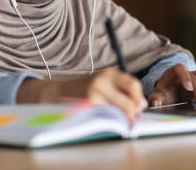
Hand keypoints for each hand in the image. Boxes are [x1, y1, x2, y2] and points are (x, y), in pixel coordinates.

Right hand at [16, 68, 146, 119]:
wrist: (56, 93)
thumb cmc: (82, 89)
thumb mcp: (101, 82)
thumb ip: (119, 89)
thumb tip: (140, 104)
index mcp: (108, 73)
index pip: (133, 85)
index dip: (139, 98)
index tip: (140, 107)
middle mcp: (102, 81)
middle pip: (128, 100)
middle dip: (133, 112)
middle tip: (132, 118)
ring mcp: (94, 94)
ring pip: (118, 111)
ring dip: (122, 118)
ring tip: (119, 120)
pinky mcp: (87, 107)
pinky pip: (106, 116)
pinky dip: (110, 120)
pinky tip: (107, 120)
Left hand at [148, 64, 195, 109]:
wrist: (169, 93)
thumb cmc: (164, 93)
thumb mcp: (157, 96)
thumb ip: (155, 98)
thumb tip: (156, 102)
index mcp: (172, 73)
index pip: (180, 68)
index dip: (185, 76)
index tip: (188, 87)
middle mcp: (185, 73)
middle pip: (195, 75)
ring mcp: (195, 76)